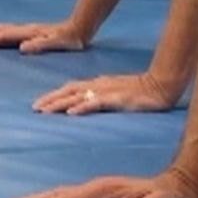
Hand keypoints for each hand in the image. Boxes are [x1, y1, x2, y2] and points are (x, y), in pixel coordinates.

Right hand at [0, 19, 88, 54]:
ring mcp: (29, 30)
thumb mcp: (57, 43)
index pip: (4, 35)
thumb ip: (40, 45)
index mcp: (29, 32)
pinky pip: (11, 33)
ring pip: (5, 30)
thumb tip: (22, 47)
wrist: (80, 29)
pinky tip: (0, 41)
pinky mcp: (32, 33)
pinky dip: (0, 36)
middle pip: (1, 30)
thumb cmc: (70, 40)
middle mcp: (27, 29)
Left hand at [31, 72, 180, 115]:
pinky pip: (96, 103)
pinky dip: (82, 107)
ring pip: (78, 96)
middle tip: (34, 109)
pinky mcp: (117, 99)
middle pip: (69, 91)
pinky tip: (71, 113)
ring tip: (45, 112)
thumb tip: (86, 104)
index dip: (53, 95)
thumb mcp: (117, 92)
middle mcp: (98, 85)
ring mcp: (107, 91)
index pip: (70, 88)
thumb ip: (102, 97)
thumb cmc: (142, 90)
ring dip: (60, 104)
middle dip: (50, 99)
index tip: (39, 104)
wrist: (162, 85)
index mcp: (98, 83)